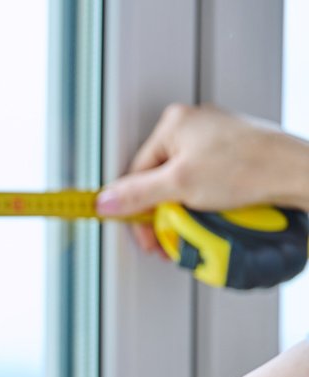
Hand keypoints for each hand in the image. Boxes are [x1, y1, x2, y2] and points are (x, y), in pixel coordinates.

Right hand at [96, 103, 308, 253]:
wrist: (297, 173)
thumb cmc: (251, 166)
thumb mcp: (181, 185)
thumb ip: (137, 194)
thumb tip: (105, 201)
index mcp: (175, 123)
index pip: (136, 172)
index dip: (137, 208)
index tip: (145, 232)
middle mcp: (194, 126)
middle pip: (159, 180)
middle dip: (164, 213)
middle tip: (171, 235)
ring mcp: (216, 140)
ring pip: (183, 185)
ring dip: (185, 212)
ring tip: (198, 226)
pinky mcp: (234, 156)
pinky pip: (206, 185)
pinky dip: (206, 205)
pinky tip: (215, 215)